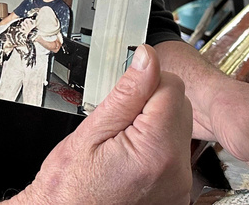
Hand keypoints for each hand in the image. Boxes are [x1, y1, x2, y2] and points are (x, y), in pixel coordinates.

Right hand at [12, 45, 192, 204]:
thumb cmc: (69, 187)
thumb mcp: (90, 131)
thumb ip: (127, 93)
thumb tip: (146, 58)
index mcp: (155, 151)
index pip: (172, 86)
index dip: (145, 82)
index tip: (124, 95)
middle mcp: (176, 172)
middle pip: (180, 107)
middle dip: (151, 103)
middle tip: (118, 122)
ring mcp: (179, 188)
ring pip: (178, 129)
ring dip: (154, 127)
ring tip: (121, 143)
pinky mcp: (177, 195)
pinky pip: (175, 155)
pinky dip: (156, 150)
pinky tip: (131, 158)